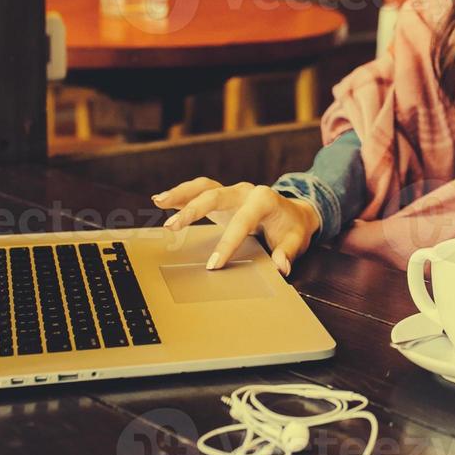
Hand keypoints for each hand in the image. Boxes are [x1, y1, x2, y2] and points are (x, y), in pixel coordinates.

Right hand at [152, 178, 321, 275]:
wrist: (294, 213)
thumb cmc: (292, 228)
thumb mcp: (296, 241)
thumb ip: (288, 253)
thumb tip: (281, 266)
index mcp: (264, 200)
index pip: (242, 222)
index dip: (227, 244)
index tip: (213, 264)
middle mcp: (246, 191)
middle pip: (215, 196)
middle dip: (192, 210)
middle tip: (171, 227)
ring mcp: (232, 191)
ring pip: (203, 187)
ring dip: (180, 194)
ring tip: (158, 202)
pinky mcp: (223, 196)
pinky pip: (200, 191)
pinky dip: (181, 195)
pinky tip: (161, 200)